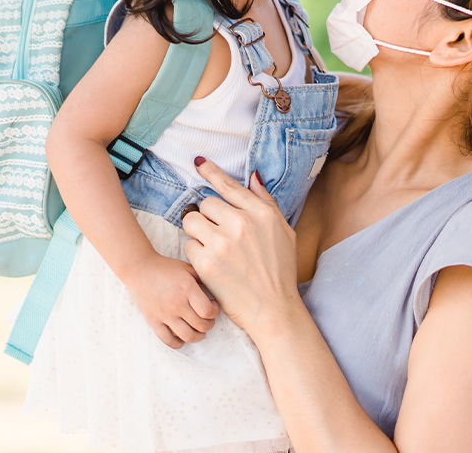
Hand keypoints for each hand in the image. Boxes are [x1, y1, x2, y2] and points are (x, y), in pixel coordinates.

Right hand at [123, 253, 219, 348]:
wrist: (139, 268)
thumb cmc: (165, 267)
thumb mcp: (187, 268)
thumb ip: (202, 279)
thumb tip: (216, 291)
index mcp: (187, 288)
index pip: (208, 311)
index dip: (215, 312)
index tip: (213, 307)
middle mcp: (177, 303)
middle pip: (201, 326)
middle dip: (209, 325)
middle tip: (207, 319)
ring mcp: (164, 314)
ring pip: (187, 336)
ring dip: (197, 337)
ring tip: (198, 330)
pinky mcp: (153, 321)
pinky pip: (168, 340)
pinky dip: (178, 343)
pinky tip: (182, 337)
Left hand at [181, 162, 301, 336]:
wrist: (273, 309)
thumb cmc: (280, 271)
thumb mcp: (284, 232)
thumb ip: (266, 202)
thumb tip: (252, 176)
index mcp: (260, 214)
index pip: (228, 186)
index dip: (210, 171)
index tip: (199, 162)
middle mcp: (241, 224)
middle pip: (205, 204)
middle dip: (207, 216)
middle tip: (217, 233)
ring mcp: (222, 243)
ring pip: (191, 221)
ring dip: (197, 231)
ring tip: (211, 247)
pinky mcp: (206, 262)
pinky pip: (188, 245)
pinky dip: (195, 253)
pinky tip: (210, 263)